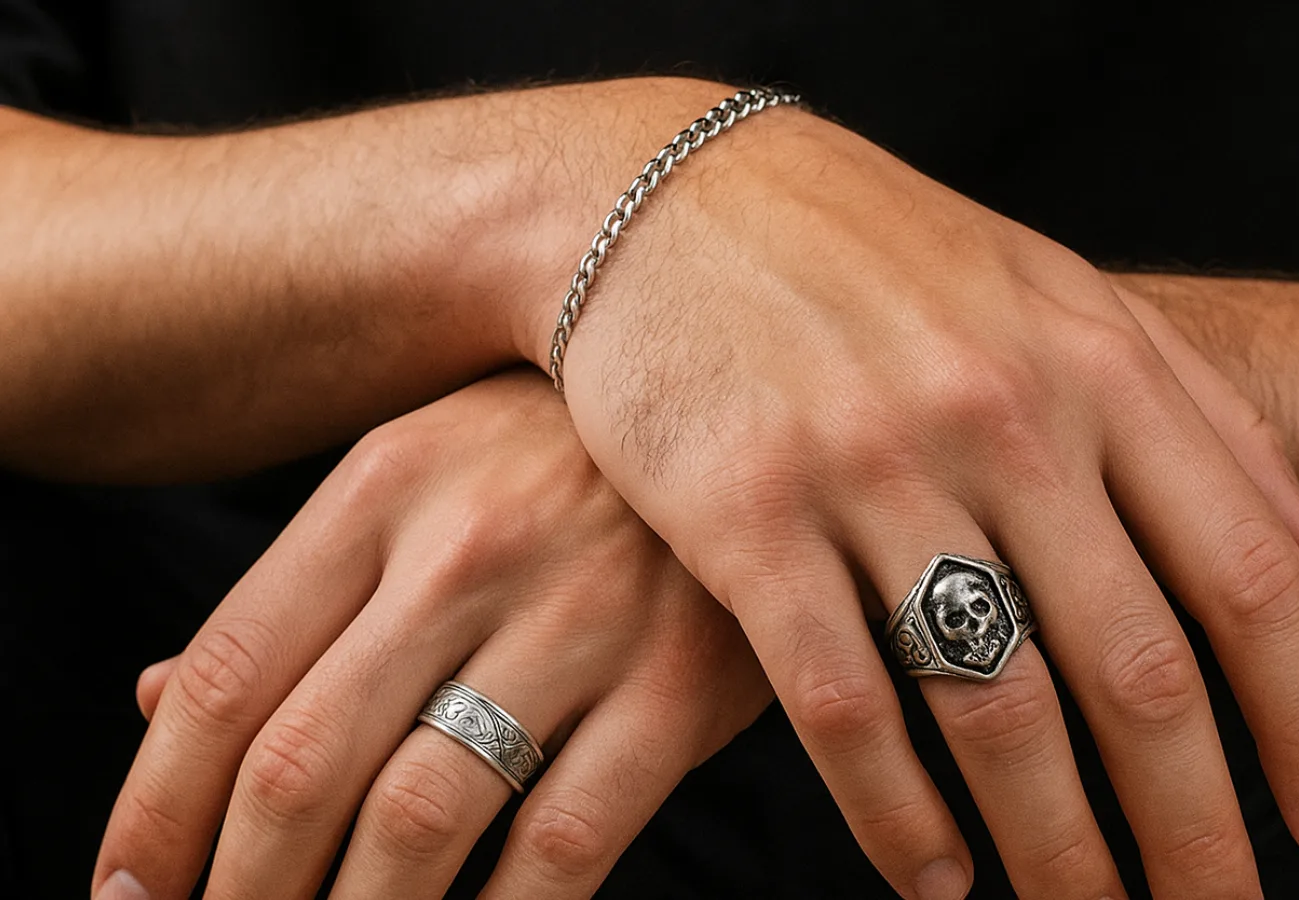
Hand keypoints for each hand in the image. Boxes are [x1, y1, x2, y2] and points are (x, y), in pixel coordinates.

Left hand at [92, 369, 770, 899]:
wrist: (739, 385)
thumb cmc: (552, 447)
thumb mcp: (414, 474)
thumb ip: (299, 591)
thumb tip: (153, 698)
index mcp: (384, 488)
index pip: (232, 676)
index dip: (157, 809)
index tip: (123, 894)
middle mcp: (470, 548)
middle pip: (308, 762)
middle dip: (242, 889)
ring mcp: (583, 615)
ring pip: (424, 816)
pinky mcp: (680, 681)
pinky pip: (565, 839)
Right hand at [542, 107, 1298, 898]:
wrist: (664, 197)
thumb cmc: (875, 255)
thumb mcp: (1059, 295)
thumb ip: (1201, 414)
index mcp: (1092, 365)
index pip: (1246, 573)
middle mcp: (999, 418)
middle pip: (1136, 668)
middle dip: (1195, 829)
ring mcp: (868, 467)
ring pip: (994, 707)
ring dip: (1055, 849)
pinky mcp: (745, 516)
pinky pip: (841, 703)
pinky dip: (897, 816)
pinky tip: (935, 881)